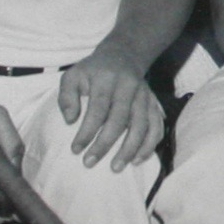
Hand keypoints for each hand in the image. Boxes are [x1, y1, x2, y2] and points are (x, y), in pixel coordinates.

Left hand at [57, 42, 164, 170]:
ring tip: (116, 168)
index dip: (87, 131)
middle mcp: (129, 88)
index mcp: (107, 80)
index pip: (98, 109)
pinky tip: (137, 159)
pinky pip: (157, 126)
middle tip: (89, 163)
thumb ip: (66, 96)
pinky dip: (150, 145)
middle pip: (120, 120)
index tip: (75, 150)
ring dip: (130, 149)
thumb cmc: (93, 71)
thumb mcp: (73, 75)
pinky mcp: (154, 104)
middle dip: (105, 144)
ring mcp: (144, 96)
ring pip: (142, 125)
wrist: (123, 56)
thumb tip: (69, 120)